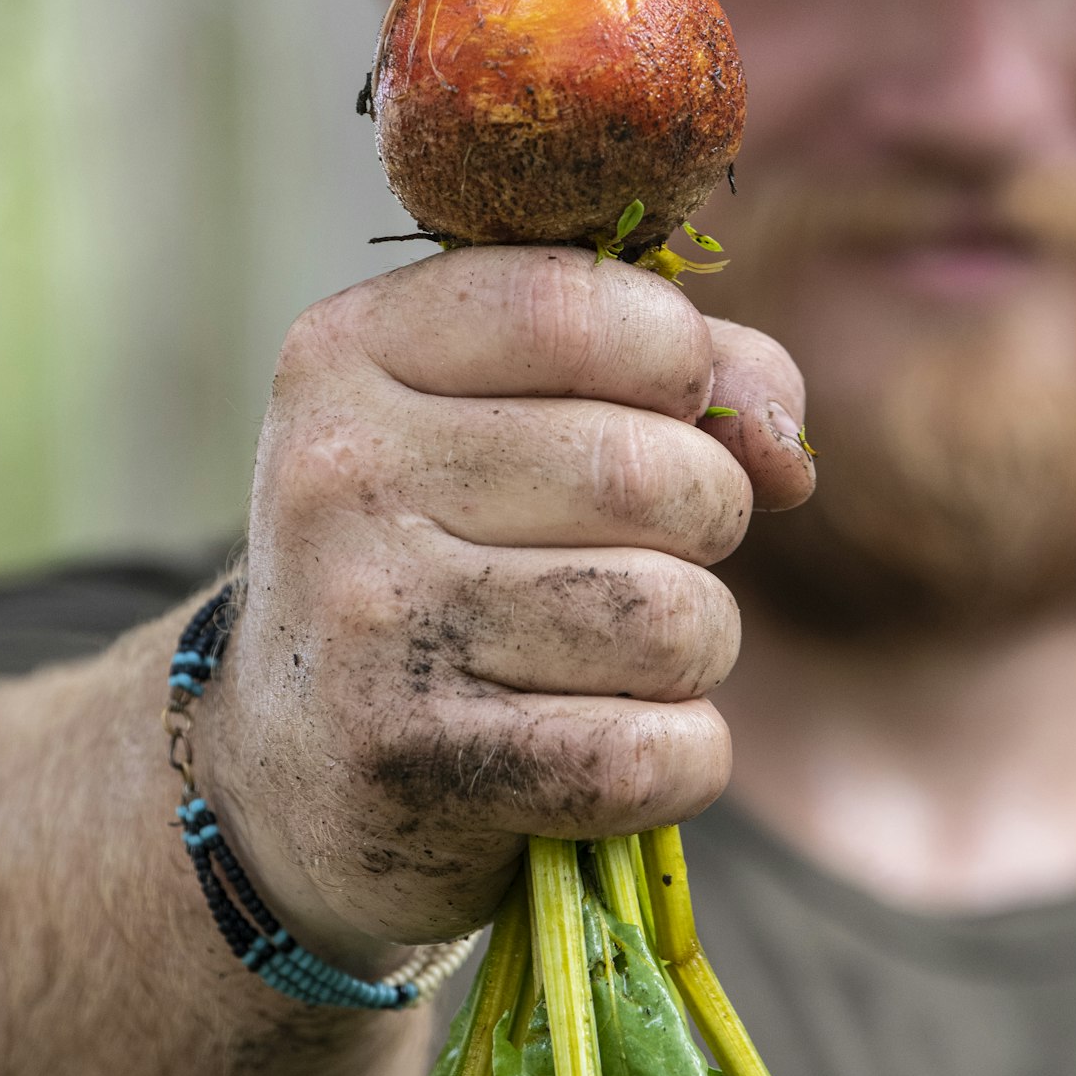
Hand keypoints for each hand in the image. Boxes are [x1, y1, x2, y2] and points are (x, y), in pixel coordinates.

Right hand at [207, 247, 813, 959]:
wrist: (287, 765)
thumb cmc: (436, 553)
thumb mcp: (497, 415)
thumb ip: (668, 372)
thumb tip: (787, 450)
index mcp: (347, 354)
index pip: (581, 307)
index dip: (681, 360)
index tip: (668, 410)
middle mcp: (341, 479)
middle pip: (652, 473)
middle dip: (708, 517)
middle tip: (649, 549)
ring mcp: (373, 629)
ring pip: (672, 617)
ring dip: (696, 644)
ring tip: (622, 649)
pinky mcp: (421, 768)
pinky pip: (656, 752)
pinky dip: (681, 755)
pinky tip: (614, 744)